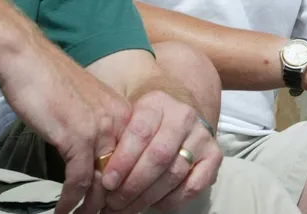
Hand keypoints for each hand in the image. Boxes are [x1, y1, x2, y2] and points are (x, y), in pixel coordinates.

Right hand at [0, 42, 130, 213]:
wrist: (29, 62)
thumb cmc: (51, 81)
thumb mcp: (86, 106)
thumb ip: (96, 128)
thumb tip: (94, 156)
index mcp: (125, 114)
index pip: (135, 161)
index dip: (126, 188)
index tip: (116, 204)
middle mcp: (119, 123)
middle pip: (123, 175)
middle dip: (111, 202)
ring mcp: (100, 131)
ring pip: (102, 182)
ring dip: (90, 207)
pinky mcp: (77, 138)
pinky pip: (78, 180)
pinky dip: (70, 200)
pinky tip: (62, 210)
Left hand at [99, 90, 221, 212]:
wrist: (178, 117)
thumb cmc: (144, 125)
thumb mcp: (127, 119)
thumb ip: (114, 139)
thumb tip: (92, 173)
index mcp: (157, 103)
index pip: (140, 131)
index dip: (123, 160)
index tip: (106, 182)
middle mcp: (183, 116)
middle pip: (159, 155)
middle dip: (133, 184)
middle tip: (113, 202)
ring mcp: (202, 136)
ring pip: (174, 173)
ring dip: (148, 197)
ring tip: (126, 208)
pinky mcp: (214, 156)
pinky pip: (193, 186)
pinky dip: (171, 200)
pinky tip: (153, 203)